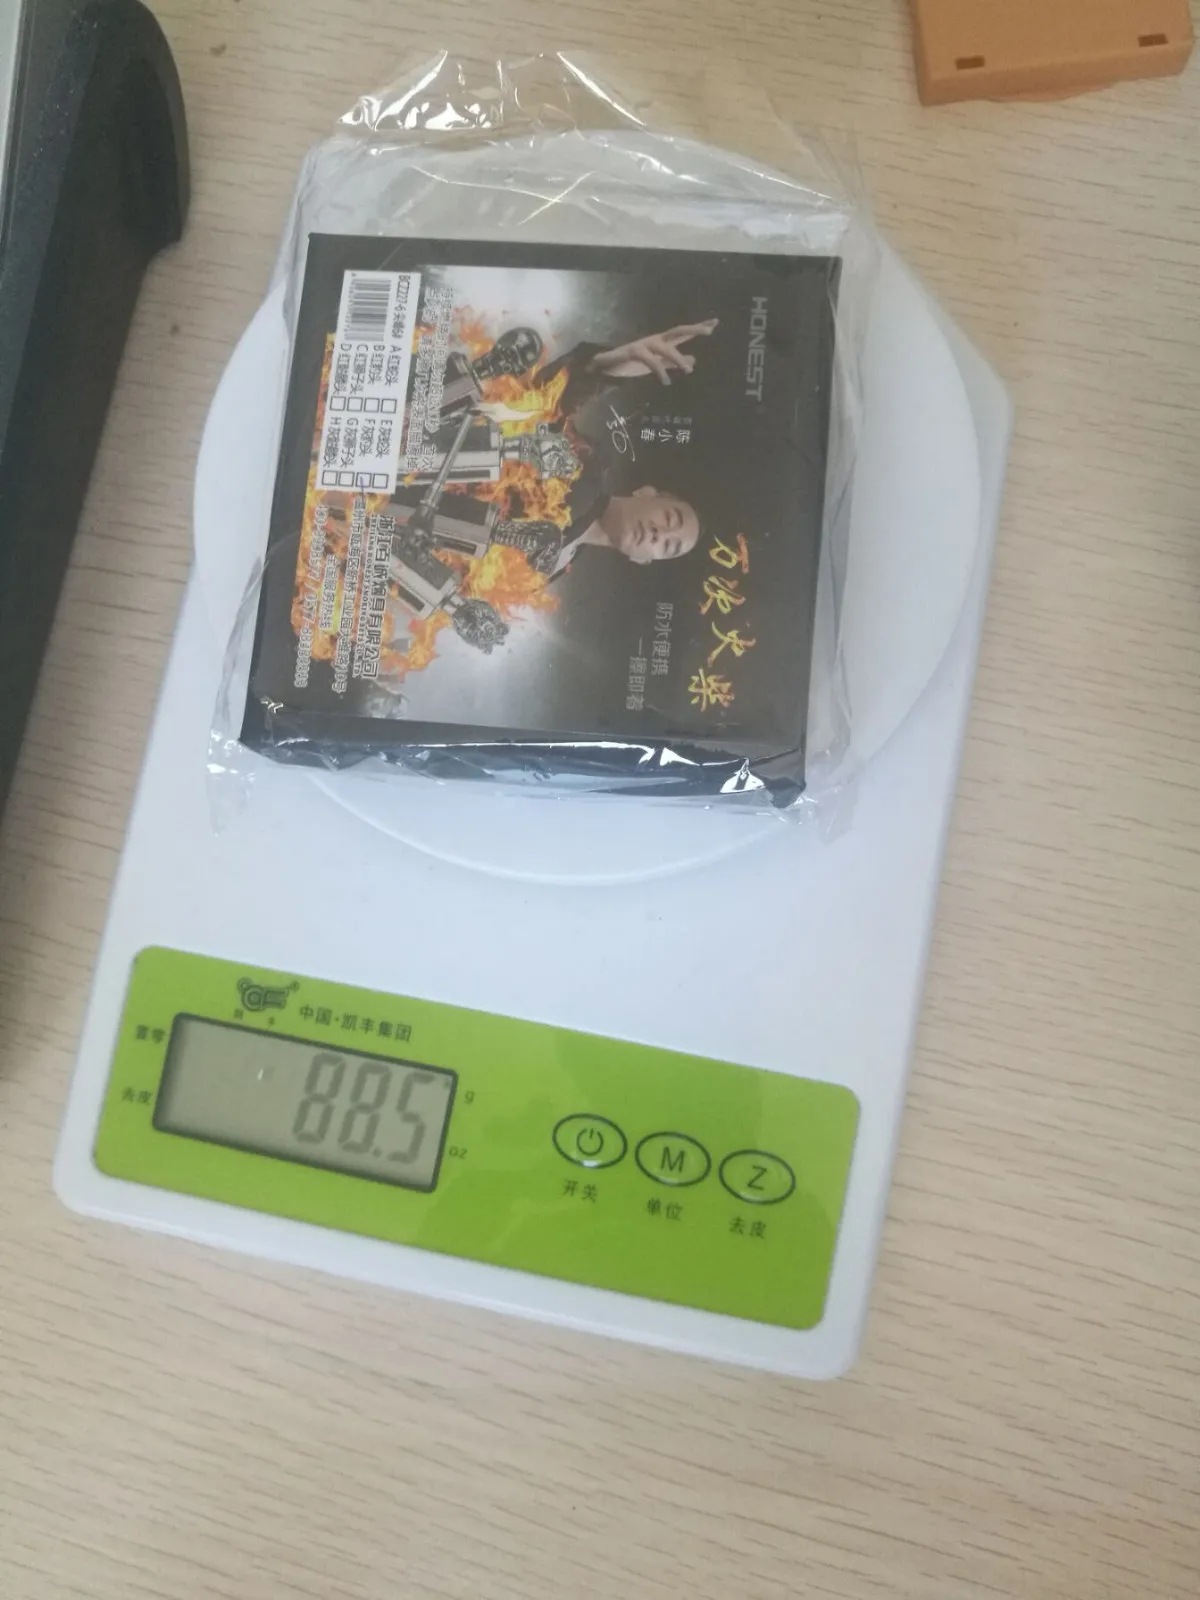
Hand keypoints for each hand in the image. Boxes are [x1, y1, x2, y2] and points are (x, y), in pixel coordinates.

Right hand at [590, 319, 718, 384]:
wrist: (607, 367)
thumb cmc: (632, 364)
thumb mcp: (658, 364)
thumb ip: (675, 363)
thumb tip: (694, 361)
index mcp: (662, 342)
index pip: (683, 333)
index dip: (698, 328)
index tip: (715, 323)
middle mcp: (655, 340)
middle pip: (677, 331)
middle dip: (693, 329)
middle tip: (709, 331)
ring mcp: (644, 345)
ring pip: (665, 348)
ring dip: (677, 358)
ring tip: (688, 371)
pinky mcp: (634, 352)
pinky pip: (650, 361)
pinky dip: (660, 371)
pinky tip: (666, 381)